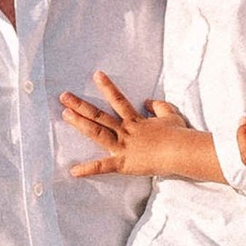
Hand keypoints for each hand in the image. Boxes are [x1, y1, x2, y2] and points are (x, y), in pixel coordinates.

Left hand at [58, 73, 219, 181]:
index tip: (96, 75)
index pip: (118, 100)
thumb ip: (159, 106)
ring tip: (65, 114)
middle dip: (81, 105)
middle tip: (64, 96)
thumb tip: (147, 101)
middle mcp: (126, 131)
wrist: (181, 151)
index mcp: (136, 120)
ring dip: (80, 124)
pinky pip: (104, 166)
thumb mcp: (170, 115)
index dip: (107, 87)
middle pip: (99, 115)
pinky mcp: (124, 163)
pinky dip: (88, 170)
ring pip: (97, 133)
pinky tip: (73, 171)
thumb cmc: (178, 134)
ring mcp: (123, 146)